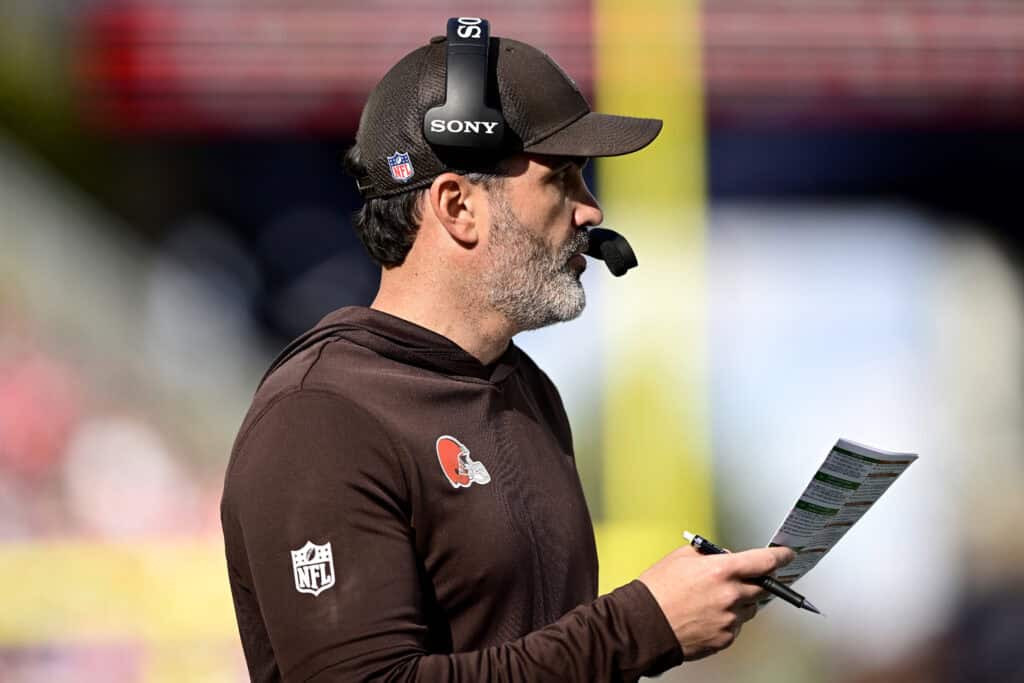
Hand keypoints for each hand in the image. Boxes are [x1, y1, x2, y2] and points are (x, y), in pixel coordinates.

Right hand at [638, 544, 794, 660]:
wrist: (644, 624)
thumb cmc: (657, 591)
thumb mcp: (681, 557)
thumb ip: (709, 554)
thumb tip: (725, 557)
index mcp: (721, 570)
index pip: (763, 561)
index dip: (780, 557)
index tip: (787, 555)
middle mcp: (731, 595)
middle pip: (761, 587)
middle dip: (755, 581)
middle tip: (739, 580)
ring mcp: (730, 619)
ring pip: (749, 608)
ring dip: (739, 601)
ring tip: (712, 601)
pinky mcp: (725, 638)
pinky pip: (736, 626)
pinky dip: (727, 619)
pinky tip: (706, 615)